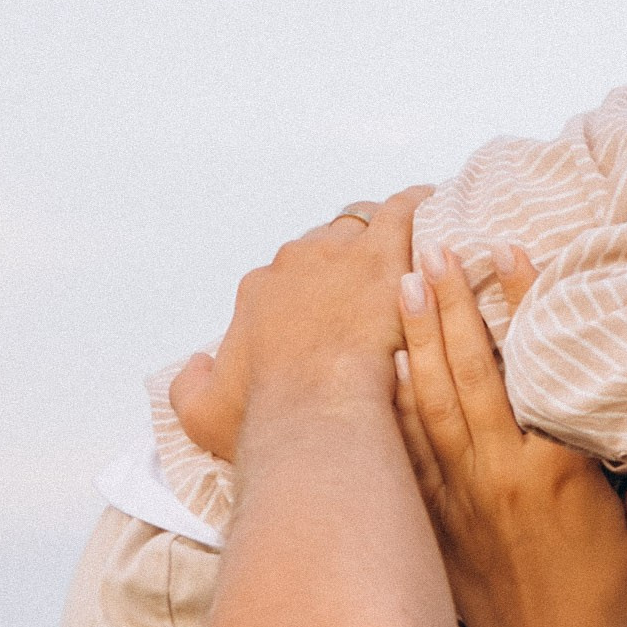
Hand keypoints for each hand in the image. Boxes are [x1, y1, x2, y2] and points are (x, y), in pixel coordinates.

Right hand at [172, 189, 432, 460]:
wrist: (319, 416)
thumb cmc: (269, 421)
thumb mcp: (205, 415)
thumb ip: (189, 387)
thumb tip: (196, 362)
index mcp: (258, 294)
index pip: (286, 277)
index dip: (310, 290)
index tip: (331, 308)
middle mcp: (292, 264)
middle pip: (324, 246)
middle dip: (346, 258)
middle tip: (373, 279)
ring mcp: (338, 254)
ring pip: (363, 223)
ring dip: (384, 229)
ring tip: (410, 243)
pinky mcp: (382, 255)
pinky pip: (405, 211)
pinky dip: (420, 205)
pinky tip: (437, 207)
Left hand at [392, 240, 626, 626]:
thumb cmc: (608, 599)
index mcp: (553, 471)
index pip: (531, 368)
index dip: (520, 305)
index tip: (509, 252)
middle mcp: (498, 476)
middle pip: (465, 373)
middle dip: (450, 305)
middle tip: (438, 251)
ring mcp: (459, 498)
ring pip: (427, 403)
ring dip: (414, 340)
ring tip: (405, 286)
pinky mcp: (436, 521)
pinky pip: (407, 452)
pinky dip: (394, 406)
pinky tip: (384, 367)